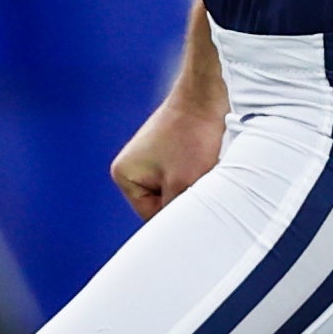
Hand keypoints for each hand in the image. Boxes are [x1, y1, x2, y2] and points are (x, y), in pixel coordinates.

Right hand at [111, 92, 226, 220]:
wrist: (207, 94)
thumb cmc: (192, 135)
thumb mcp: (184, 184)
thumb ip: (175, 214)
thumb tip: (178, 239)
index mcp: (125, 175)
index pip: (151, 216)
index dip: (176, 215)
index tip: (197, 206)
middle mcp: (132, 166)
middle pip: (162, 203)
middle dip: (185, 198)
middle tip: (204, 185)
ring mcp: (151, 157)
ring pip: (177, 189)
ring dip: (194, 186)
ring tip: (205, 168)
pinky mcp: (169, 149)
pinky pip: (183, 174)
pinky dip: (197, 173)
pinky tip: (207, 160)